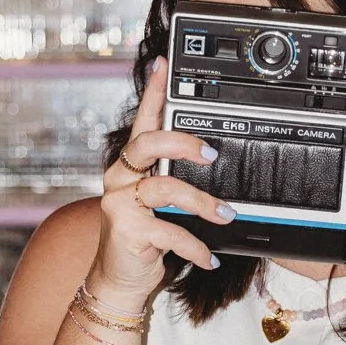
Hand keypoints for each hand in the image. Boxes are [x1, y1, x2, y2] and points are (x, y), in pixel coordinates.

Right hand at [91, 57, 228, 308]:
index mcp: (130, 166)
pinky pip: (170, 232)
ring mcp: (120, 203)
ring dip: (201, 202)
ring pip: (164, 189)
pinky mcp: (127, 231)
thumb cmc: (144, 238)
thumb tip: (214, 163)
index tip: (165, 66)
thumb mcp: (160, 205)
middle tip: (212, 154)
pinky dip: (196, 246)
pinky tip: (209, 257)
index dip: (153, 92)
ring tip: (225, 215)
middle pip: (147, 143)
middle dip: (182, 143)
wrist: (120, 279)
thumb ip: (176, 181)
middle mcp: (120, 178)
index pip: (142, 121)